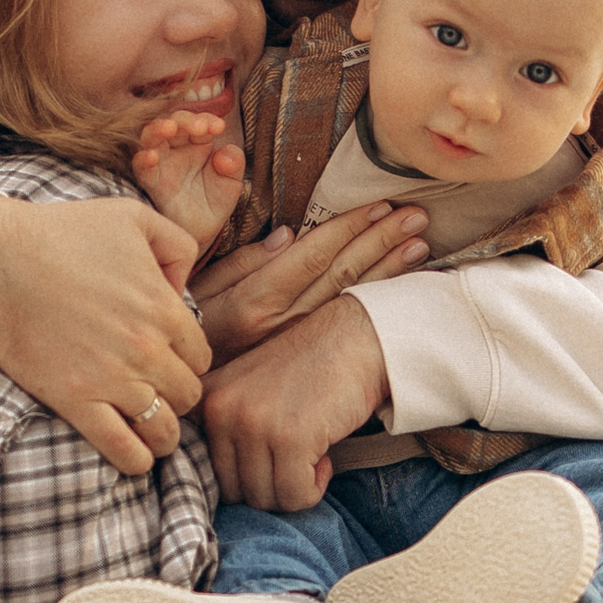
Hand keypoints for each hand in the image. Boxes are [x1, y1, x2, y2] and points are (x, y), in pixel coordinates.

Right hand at [0, 195, 209, 475]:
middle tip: (158, 390)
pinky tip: (136, 457)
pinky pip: (121, 449)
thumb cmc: (63, 233)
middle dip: (177, 394)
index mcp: (165, 309)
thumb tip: (182, 288)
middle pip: (187, 395)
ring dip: (163, 433)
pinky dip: (135, 461)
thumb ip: (177, 244)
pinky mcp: (74, 400)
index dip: (188, 360)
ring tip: (153, 430)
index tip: (170, 360)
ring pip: (163, 429)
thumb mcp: (133, 217)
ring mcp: (111, 379)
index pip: (201, 358)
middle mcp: (146, 350)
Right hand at [131, 112, 245, 252]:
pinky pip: (141, 166)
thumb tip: (225, 156)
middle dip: (184, 120)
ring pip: (151, 136)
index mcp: (197, 143)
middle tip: (199, 127)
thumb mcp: (231, 184)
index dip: (207, 119)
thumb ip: (234, 165)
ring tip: (169, 127)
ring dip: (158, 128)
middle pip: (173, 122)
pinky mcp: (150, 181)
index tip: (218, 127)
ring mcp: (161, 163)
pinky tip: (152, 156)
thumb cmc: (213, 204)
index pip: (199, 122)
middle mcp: (176, 148)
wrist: (199, 233)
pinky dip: (144, 159)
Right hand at [190, 201, 428, 358]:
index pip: (313, 256)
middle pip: (341, 273)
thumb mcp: (199, 294)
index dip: (348, 228)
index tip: (380, 205)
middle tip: (417, 216)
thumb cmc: (186, 336)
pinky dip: (376, 302)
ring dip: (388, 269)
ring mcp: (299, 346)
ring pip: (350, 299)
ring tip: (420, 244)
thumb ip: (243, 265)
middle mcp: (282, 325)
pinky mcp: (306, 365)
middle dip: (381, 241)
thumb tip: (289, 237)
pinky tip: (399, 288)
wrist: (182, 397)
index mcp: (255, 302)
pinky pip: (347, 325)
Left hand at [199, 293, 389, 510]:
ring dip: (294, 488)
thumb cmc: (309, 369)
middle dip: (271, 486)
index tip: (272, 458)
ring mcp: (254, 424)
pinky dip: (314, 488)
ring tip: (312, 455)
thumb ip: (227, 425)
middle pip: (236, 492)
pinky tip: (325, 458)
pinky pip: (295, 495)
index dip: (247, 476)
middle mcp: (222, 410)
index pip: (210, 473)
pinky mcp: (290, 438)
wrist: (355, 338)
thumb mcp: (250, 387)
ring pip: (265, 499)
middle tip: (297, 460)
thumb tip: (223, 490)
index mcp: (209, 400)